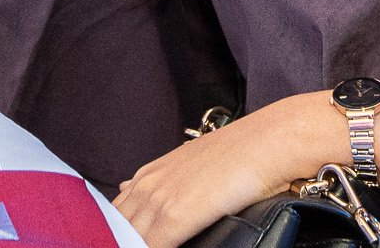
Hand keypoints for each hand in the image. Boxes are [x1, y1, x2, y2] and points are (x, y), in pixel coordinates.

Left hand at [113, 94, 330, 247]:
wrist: (268, 142)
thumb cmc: (239, 155)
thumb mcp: (190, 163)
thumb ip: (157, 179)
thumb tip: (129, 185)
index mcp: (150, 175)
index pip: (116, 213)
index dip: (113, 231)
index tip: (113, 239)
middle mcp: (149, 185)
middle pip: (115, 225)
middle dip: (115, 237)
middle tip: (110, 246)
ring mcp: (160, 199)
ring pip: (127, 234)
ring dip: (126, 243)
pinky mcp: (175, 215)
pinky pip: (149, 244)